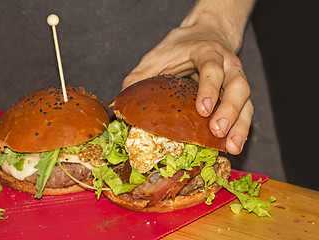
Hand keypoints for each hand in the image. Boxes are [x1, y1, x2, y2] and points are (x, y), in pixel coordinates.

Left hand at [123, 20, 252, 154]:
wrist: (206, 34)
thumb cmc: (181, 47)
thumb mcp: (157, 56)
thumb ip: (140, 76)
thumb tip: (121, 102)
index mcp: (208, 52)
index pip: (213, 67)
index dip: (210, 88)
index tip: (204, 109)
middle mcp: (228, 65)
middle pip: (238, 86)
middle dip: (230, 110)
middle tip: (217, 131)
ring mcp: (236, 78)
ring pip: (246, 101)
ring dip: (241, 125)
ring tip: (232, 147)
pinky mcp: (238, 93)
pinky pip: (246, 111)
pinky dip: (241, 129)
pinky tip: (233, 145)